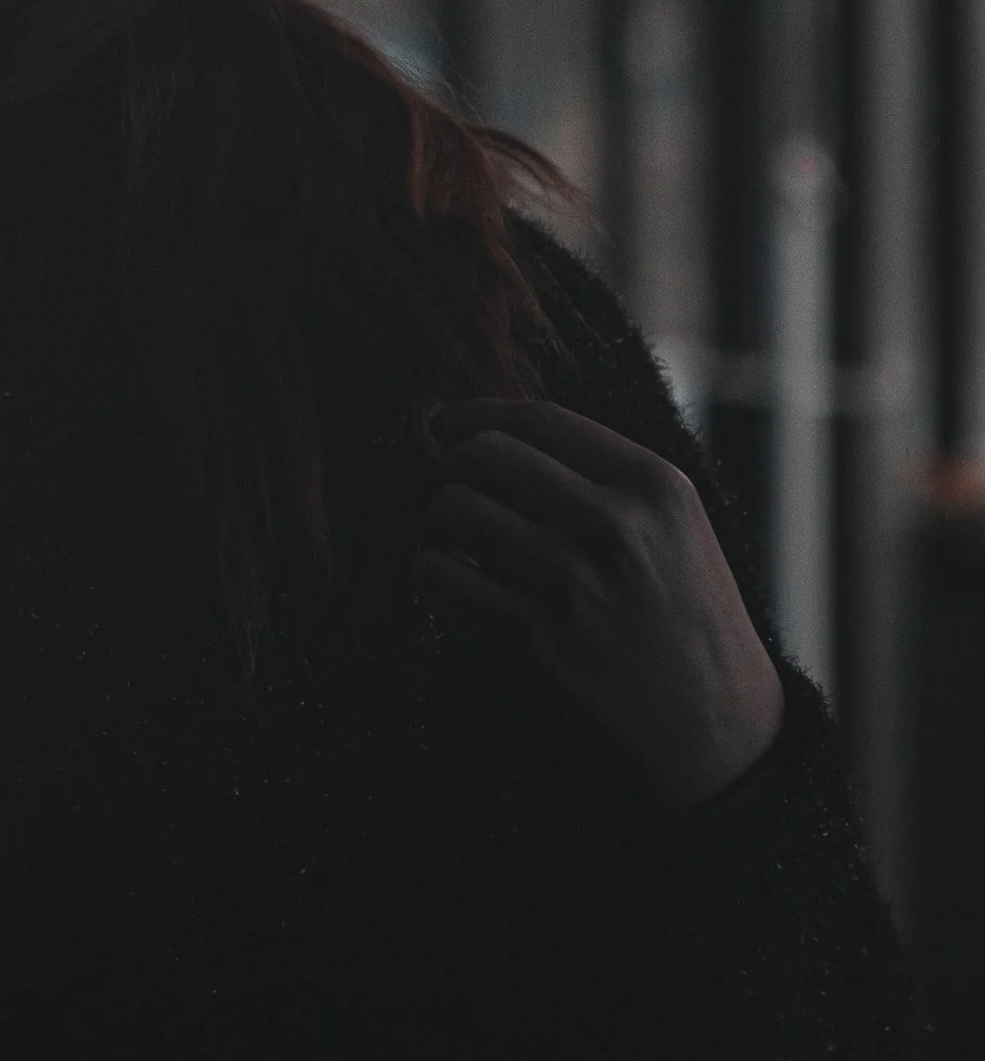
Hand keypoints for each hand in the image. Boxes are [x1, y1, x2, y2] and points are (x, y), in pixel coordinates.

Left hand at [416, 399, 785, 811]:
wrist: (720, 737)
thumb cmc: (683, 621)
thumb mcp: (674, 530)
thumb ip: (601, 479)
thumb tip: (489, 433)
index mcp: (654, 487)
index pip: (538, 419)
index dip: (477, 414)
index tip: (448, 425)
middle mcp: (615, 526)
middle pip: (484, 454)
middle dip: (450, 464)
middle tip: (449, 487)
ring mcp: (573, 583)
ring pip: (452, 509)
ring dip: (436, 522)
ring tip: (449, 541)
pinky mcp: (534, 640)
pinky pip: (440, 575)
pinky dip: (430, 572)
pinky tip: (448, 582)